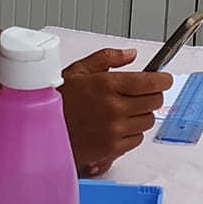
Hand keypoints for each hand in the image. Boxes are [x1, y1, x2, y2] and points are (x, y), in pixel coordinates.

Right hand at [60, 48, 171, 174]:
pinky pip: (136, 140)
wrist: (39, 130)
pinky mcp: (111, 149)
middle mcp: (114, 108)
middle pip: (154, 102)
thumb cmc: (57, 100)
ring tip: (125, 110)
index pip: (151, 82)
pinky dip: (132, 132)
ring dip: (141, 114)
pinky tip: (118, 126)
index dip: (162, 80)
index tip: (163, 79)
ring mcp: (114, 130)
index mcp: (107, 85)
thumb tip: (131, 55)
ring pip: (147, 121)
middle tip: (142, 93)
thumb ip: (107, 58)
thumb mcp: (78, 70)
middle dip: (151, 95)